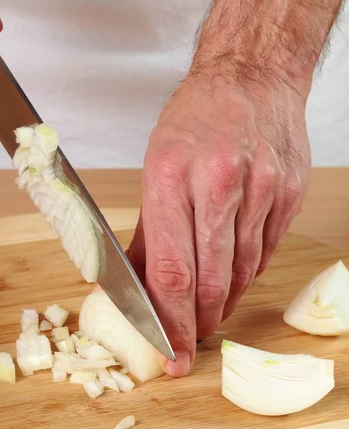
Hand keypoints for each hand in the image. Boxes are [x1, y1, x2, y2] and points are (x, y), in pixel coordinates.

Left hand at [127, 70, 310, 376]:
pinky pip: (265, 252)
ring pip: (242, 272)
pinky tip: (234, 278)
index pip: (172, 271)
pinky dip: (247, 275)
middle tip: (191, 342)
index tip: (172, 352)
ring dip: (224, 303)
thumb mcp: (155, 167)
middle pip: (211, 280)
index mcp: (171, 176)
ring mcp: (262, 188)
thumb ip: (149, 234)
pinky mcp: (289, 194)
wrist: (251, 76)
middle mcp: (219, 183)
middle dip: (199, 322)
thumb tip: (139, 285)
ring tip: (209, 314)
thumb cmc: (195, 118)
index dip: (170, 322)